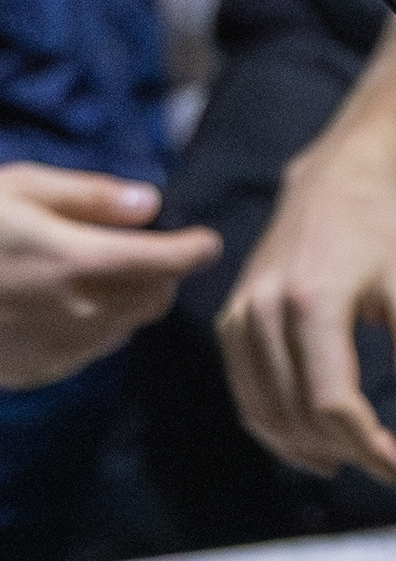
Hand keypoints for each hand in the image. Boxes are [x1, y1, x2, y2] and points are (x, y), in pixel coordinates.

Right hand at [0, 163, 220, 389]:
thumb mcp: (24, 188)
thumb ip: (93, 198)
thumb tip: (151, 205)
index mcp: (81, 263)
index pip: (167, 262)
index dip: (196, 249)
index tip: (207, 240)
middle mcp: (78, 313)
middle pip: (154, 301)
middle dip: (165, 277)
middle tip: (154, 251)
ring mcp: (54, 349)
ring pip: (126, 331)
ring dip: (134, 304)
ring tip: (114, 276)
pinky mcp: (31, 372)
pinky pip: (88, 354)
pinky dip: (99, 332)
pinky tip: (75, 308)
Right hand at [216, 134, 395, 483]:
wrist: (335, 185)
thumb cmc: (382, 234)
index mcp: (312, 300)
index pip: (330, 399)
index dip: (364, 443)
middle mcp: (264, 310)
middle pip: (295, 412)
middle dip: (341, 449)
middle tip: (382, 460)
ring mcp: (240, 316)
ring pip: (262, 411)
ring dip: (303, 448)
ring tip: (347, 459)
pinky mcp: (230, 321)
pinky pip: (245, 393)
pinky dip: (273, 426)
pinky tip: (308, 441)